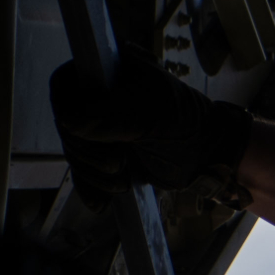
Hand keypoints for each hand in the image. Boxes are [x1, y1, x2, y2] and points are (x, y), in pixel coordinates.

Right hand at [50, 56, 252, 194]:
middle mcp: (99, 96)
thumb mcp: (153, 116)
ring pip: (74, 149)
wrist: (208, 158)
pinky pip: (84, 170)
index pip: (66, 85)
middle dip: (86, 150)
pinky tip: (100, 204)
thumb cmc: (188, 125)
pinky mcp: (105, 153)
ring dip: (92, 172)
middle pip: (66, 122)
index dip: (68, 110)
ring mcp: (99, 126)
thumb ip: (113, 116)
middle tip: (116, 164)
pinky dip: (91, 187)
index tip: (85, 133)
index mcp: (110, 71)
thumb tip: (69, 121)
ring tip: (121, 182)